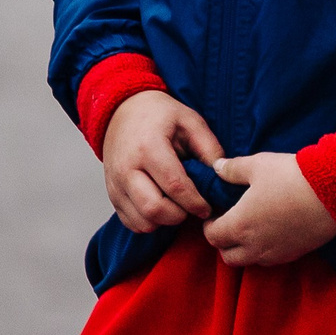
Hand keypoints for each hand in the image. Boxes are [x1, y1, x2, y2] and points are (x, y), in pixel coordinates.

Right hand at [100, 89, 223, 231]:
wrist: (122, 112)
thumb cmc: (161, 116)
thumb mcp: (191, 122)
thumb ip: (210, 148)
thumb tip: (223, 175)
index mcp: (149, 148)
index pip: (175, 186)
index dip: (195, 202)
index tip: (208, 207)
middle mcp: (127, 169)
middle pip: (154, 209)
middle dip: (180, 216)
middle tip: (193, 208)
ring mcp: (115, 184)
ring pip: (141, 221)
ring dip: (164, 222)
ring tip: (179, 208)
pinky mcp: (111, 194)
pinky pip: (130, 222)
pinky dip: (149, 223)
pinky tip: (163, 208)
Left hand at [202, 152, 335, 266]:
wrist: (335, 191)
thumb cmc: (292, 176)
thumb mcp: (259, 165)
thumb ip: (232, 169)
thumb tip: (216, 168)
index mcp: (239, 224)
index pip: (212, 236)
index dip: (209, 225)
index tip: (216, 213)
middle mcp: (254, 245)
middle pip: (228, 256)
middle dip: (225, 242)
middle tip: (232, 224)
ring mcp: (276, 252)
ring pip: (250, 261)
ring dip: (245, 249)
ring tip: (254, 229)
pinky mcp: (296, 253)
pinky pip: (272, 259)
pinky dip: (266, 250)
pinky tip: (275, 232)